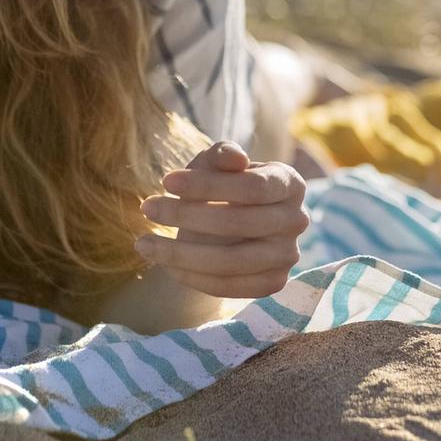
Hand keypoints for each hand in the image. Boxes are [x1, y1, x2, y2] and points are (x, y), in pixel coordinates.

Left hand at [137, 141, 308, 298]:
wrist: (232, 218)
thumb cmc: (222, 182)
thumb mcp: (217, 162)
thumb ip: (222, 154)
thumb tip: (234, 158)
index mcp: (291, 183)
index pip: (251, 187)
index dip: (207, 185)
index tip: (166, 181)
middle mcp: (297, 220)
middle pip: (239, 223)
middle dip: (186, 216)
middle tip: (147, 208)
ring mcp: (288, 256)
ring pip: (230, 261)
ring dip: (180, 254)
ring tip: (144, 243)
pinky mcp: (273, 283)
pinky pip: (228, 286)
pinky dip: (191, 277)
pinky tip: (165, 264)